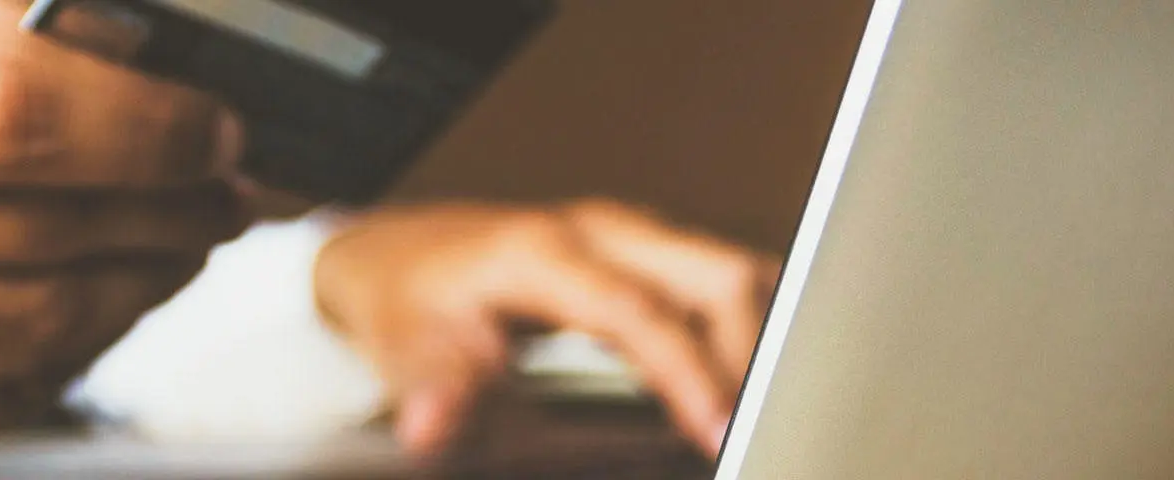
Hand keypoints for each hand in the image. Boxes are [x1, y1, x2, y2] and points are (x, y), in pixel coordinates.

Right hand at [0, 1, 244, 477]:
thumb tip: (121, 44)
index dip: (137, 116)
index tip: (207, 123)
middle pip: (32, 211)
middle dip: (163, 198)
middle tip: (217, 189)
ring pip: (35, 314)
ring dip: (137, 278)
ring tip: (171, 247)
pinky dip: (66, 352)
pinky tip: (84, 316)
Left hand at [313, 199, 780, 459]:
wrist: (397, 253)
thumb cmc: (408, 298)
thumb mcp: (405, 347)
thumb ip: (433, 389)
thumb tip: (431, 428)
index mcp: (544, 252)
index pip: (640, 311)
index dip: (687, 371)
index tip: (718, 428)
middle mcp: (598, 231)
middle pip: (715, 274)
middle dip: (755, 350)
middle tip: (767, 426)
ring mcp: (628, 234)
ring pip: (730, 269)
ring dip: (763, 335)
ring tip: (776, 408)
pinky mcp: (644, 250)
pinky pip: (720, 279)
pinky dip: (750, 324)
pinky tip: (756, 375)